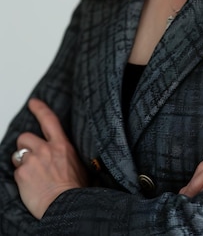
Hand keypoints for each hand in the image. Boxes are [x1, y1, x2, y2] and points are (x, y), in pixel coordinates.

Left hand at [12, 98, 88, 219]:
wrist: (66, 205)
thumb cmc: (75, 190)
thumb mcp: (79, 165)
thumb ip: (68, 155)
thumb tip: (65, 155)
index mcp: (62, 145)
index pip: (49, 120)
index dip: (40, 109)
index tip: (33, 103)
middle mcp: (46, 149)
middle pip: (25, 137)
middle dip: (25, 146)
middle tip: (31, 157)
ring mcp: (33, 160)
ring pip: (18, 154)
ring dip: (21, 161)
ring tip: (31, 174)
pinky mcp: (22, 173)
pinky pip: (16, 172)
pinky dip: (21, 178)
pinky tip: (30, 186)